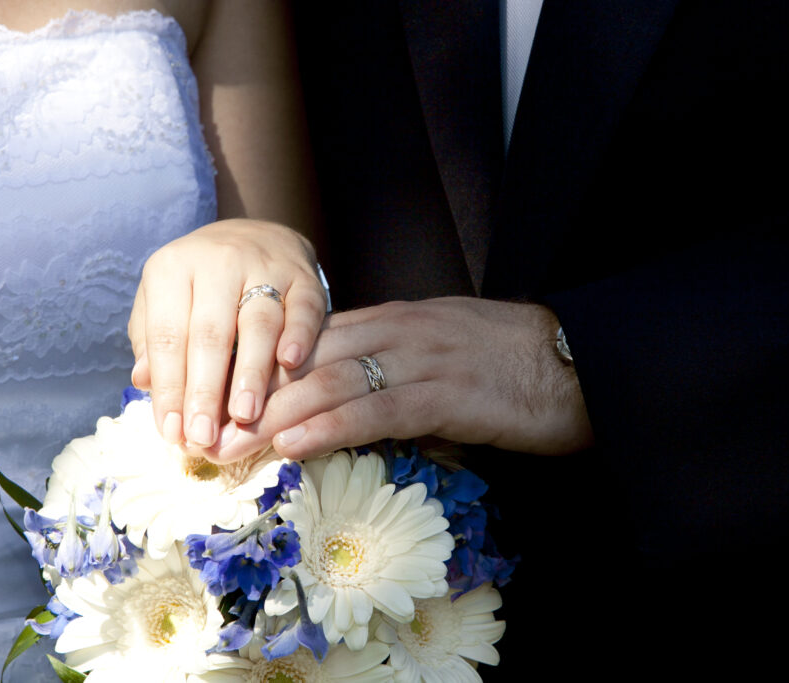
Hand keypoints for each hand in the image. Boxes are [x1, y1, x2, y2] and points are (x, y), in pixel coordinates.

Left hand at [128, 219, 326, 446]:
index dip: (168, 387)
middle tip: (204, 436)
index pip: (166, 335)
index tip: (172, 432)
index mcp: (171, 268)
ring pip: (258, 322)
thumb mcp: (161, 301)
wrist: (254, 234)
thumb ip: (150, 341)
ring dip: (252, 372)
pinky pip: (304, 306)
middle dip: (205, 390)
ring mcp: (264, 264)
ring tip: (244, 415)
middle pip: (210, 333)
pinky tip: (291, 363)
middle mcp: (217, 260)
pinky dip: (299, 335)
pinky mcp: (303, 274)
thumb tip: (142, 382)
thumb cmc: (198, 285)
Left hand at [210, 297, 592, 460]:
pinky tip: (294, 446)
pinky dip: (330, 428)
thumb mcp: (441, 355)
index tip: (221, 401)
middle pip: (307, 361)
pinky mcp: (447, 394)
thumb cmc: (510, 363)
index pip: (310, 341)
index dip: (260, 372)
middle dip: (251, 397)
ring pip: (330, 383)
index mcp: (394, 320)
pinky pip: (377, 410)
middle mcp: (398, 331)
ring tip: (232, 445)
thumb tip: (351, 409)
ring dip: (275, 416)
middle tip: (208, 432)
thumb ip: (392, 373)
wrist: (579, 360)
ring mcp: (422, 359)